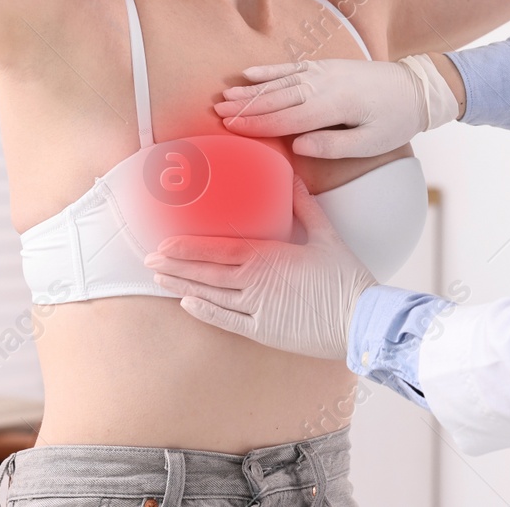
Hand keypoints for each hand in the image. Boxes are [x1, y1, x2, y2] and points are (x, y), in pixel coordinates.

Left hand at [146, 176, 376, 360]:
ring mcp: (258, 309)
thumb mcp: (327, 235)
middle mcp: (257, 282)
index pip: (219, 249)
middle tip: (148, 260)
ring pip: (211, 296)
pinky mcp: (264, 331)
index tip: (164, 243)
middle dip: (175, 266)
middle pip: (207, 272)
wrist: (362, 319)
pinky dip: (205, 312)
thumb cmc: (347, 277)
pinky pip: (227, 321)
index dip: (188, 247)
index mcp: (270, 256)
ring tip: (159, 280)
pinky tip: (187, 304)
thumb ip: (304, 207)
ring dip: (183, 286)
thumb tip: (292, 178)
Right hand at [214, 57, 428, 157]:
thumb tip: (297, 147)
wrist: (416, 88)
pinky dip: (270, 70)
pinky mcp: (326, 66)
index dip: (258, 123)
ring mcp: (324, 71)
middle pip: (278, 97)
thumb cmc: (395, 120)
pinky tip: (250, 74)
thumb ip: (333, 145)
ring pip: (281, 81)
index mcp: (336, 104)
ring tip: (225, 97)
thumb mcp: (371, 143)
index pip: (289, 117)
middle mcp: (326, 83)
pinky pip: (292, 67)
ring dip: (251, 89)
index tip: (232, 128)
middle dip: (246, 106)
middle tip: (217, 114)